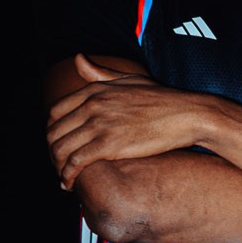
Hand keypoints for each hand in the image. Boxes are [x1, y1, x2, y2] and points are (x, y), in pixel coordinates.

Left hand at [48, 54, 214, 187]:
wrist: (189, 115)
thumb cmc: (164, 99)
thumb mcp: (130, 80)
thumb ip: (100, 73)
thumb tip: (77, 59)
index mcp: (94, 91)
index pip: (55, 112)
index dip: (53, 131)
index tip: (60, 143)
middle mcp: (92, 105)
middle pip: (54, 132)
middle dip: (52, 152)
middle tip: (60, 165)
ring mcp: (99, 124)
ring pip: (60, 149)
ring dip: (57, 166)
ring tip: (63, 178)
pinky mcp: (109, 144)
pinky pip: (76, 162)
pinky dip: (67, 175)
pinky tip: (69, 183)